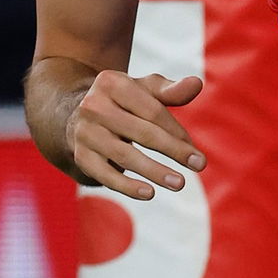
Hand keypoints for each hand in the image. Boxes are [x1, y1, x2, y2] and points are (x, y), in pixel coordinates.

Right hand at [67, 71, 206, 199]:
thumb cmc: (124, 101)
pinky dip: (127, 186)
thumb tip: (196, 84)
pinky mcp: (80, 156)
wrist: (78, 115)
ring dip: (155, 171)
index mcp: (112, 83)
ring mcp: (85, 132)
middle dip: (173, 150)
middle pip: (142, 132)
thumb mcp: (145, 89)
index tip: (196, 151)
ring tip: (180, 183)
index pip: (153, 111)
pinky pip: (105, 175)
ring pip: (125, 156)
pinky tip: (150, 193)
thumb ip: (171, 90)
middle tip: (200, 165)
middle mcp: (94, 106)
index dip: (177, 131)